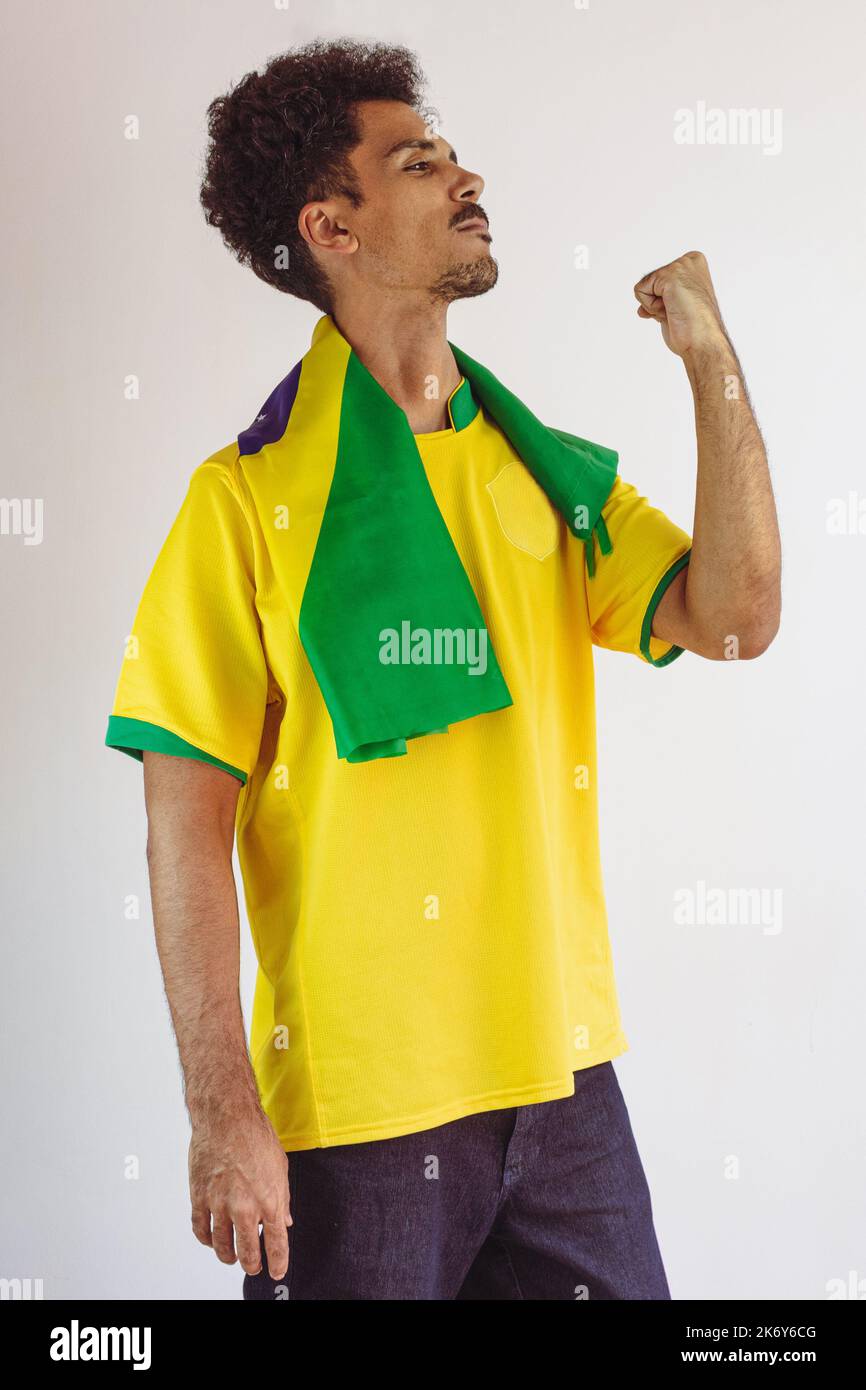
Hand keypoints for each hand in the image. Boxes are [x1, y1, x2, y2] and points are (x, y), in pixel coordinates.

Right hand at [189, 1105, 291, 1278]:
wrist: (227, 1117)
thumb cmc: (255, 1135)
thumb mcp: (280, 1166)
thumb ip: (283, 1197)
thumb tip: (286, 1219)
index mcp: (270, 1199)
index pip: (276, 1243)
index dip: (278, 1262)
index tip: (277, 1270)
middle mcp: (245, 1206)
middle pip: (248, 1252)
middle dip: (252, 1264)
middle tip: (253, 1266)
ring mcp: (220, 1204)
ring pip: (222, 1246)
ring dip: (228, 1256)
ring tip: (232, 1257)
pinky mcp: (199, 1197)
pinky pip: (201, 1229)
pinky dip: (206, 1240)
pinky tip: (211, 1239)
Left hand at [633, 250, 727, 357]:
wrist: (703, 341)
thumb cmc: (695, 330)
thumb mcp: (675, 309)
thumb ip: (659, 301)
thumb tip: (641, 310)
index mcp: (694, 265)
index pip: (659, 279)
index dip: (663, 301)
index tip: (681, 309)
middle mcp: (689, 260)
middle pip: (650, 281)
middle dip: (657, 303)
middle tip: (678, 312)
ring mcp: (680, 265)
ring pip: (644, 286)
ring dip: (655, 306)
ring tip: (676, 312)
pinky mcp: (669, 274)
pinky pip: (640, 291)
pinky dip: (650, 306)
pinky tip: (671, 310)